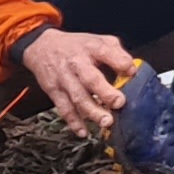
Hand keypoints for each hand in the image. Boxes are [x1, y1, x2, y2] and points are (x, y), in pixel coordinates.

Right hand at [20, 26, 136, 137]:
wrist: (42, 47)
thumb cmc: (77, 46)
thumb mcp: (98, 40)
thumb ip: (117, 53)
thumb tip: (132, 69)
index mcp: (90, 48)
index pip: (106, 52)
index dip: (120, 62)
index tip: (131, 72)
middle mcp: (76, 64)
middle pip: (90, 79)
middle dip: (105, 93)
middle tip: (119, 103)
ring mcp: (64, 79)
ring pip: (78, 97)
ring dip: (92, 112)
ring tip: (107, 122)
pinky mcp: (54, 91)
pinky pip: (64, 108)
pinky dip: (73, 122)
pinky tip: (83, 132)